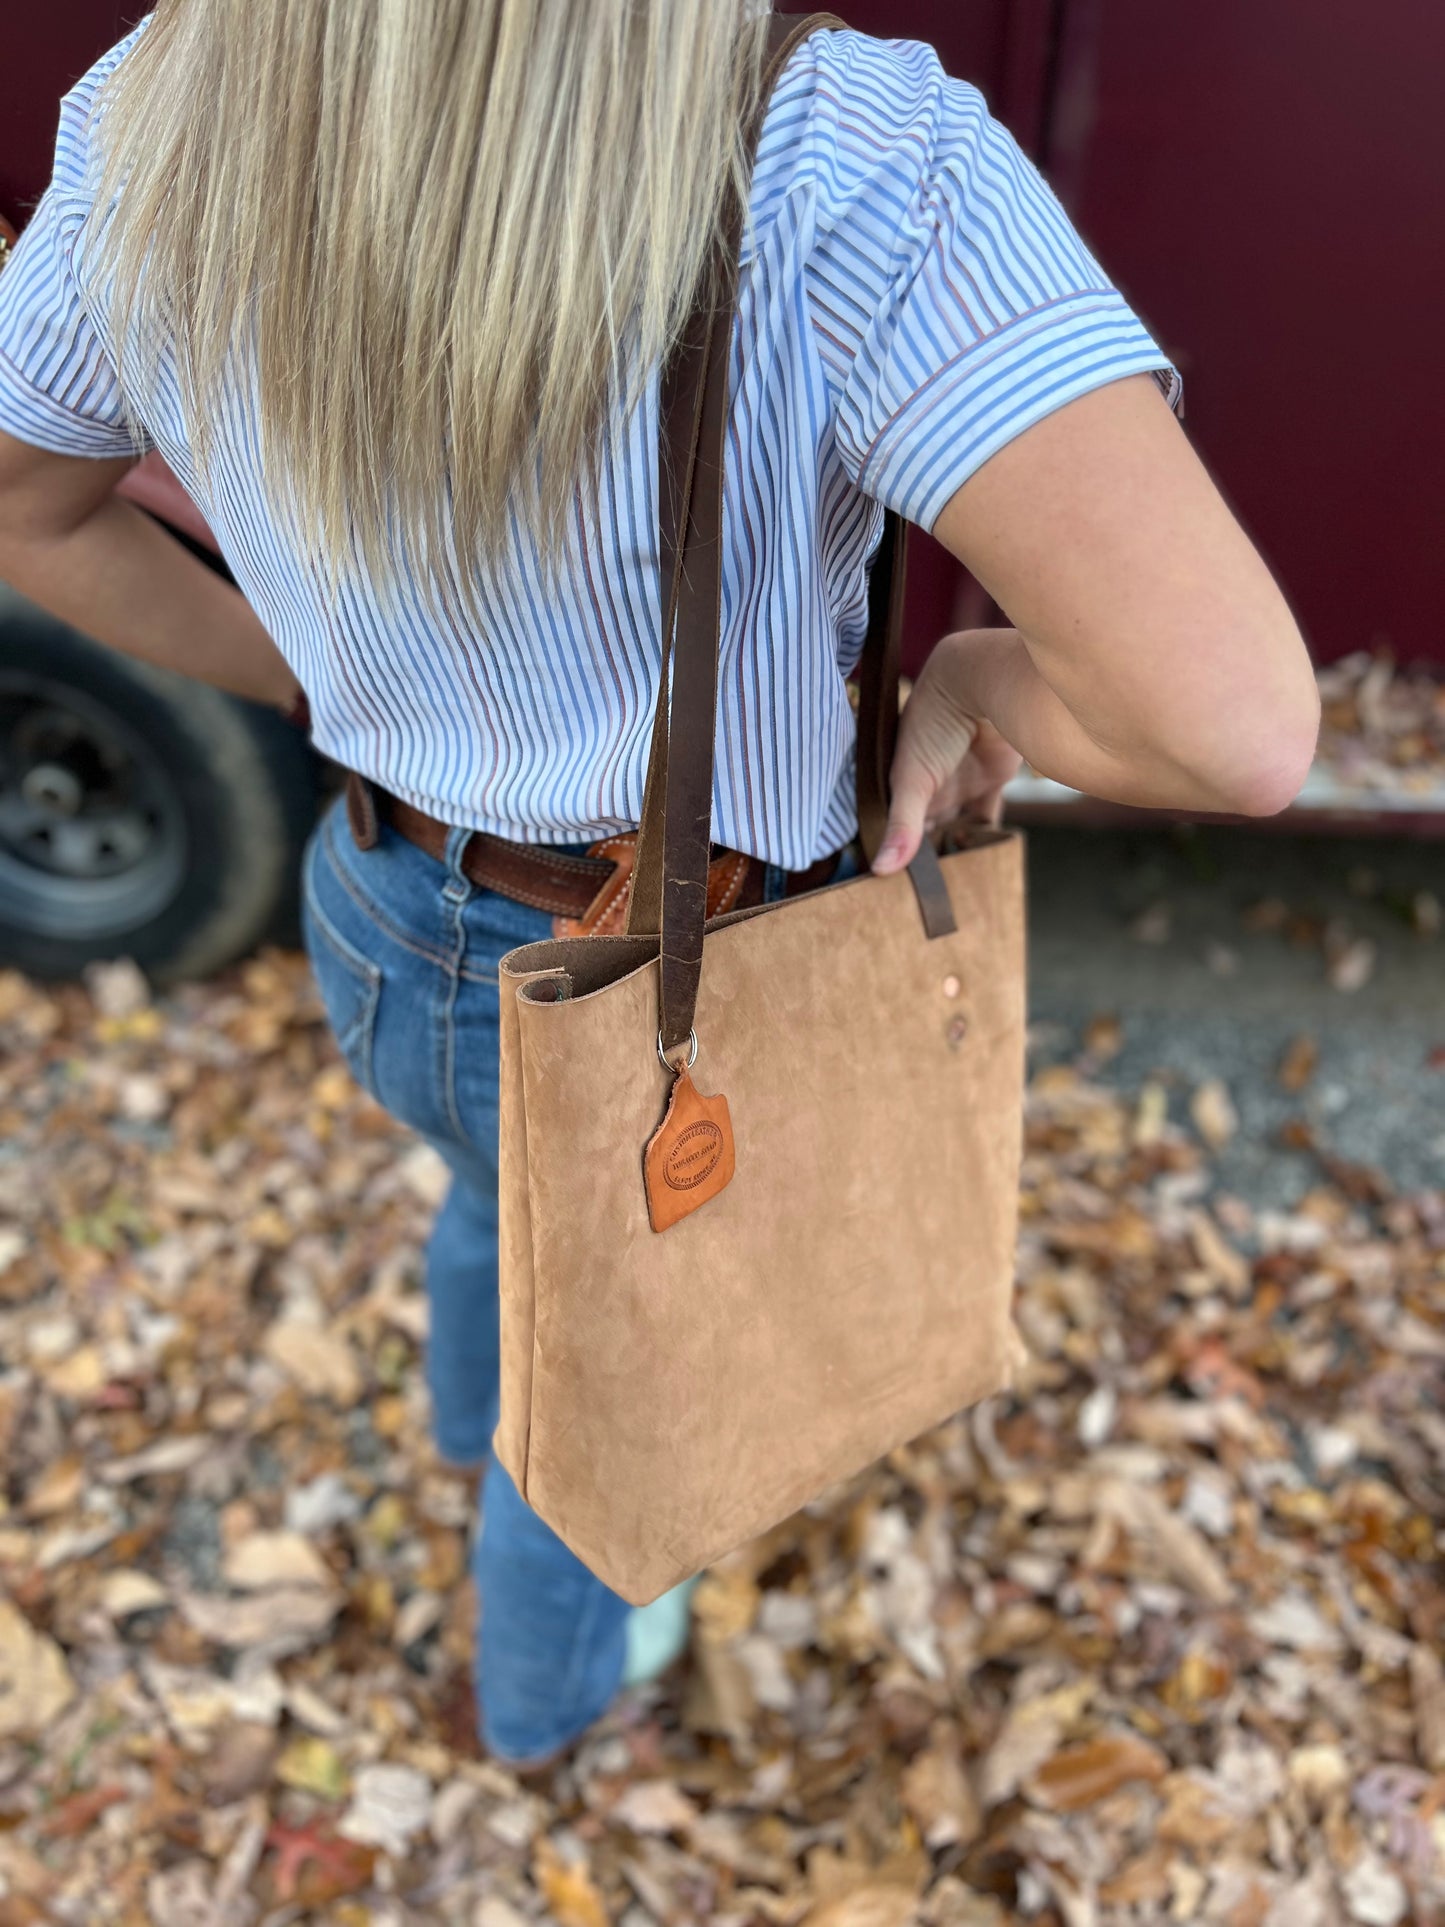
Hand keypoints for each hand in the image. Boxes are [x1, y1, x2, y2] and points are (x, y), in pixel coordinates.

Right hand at [872, 637, 1022, 874]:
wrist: (982, 681)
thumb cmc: (934, 721)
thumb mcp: (912, 778)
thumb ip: (902, 825)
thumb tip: (880, 870)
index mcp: (899, 785)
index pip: (891, 829)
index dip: (893, 857)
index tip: (891, 896)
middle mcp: (926, 788)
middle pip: (923, 835)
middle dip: (924, 863)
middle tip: (925, 905)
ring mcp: (957, 785)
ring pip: (955, 830)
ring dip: (956, 853)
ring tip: (956, 893)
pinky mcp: (988, 782)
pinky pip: (986, 819)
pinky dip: (987, 839)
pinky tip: (987, 865)